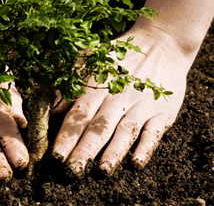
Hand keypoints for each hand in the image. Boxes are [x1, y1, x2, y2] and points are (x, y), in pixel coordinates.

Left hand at [52, 25, 188, 175]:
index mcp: (98, 86)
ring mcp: (141, 105)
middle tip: (72, 171)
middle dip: (84, 150)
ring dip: (113, 152)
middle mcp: (118, 97)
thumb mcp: (90, 59)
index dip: (67, 136)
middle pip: (99, 127)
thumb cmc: (118, 55)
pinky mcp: (162, 112)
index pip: (79, 115)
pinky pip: (153, 132)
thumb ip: (70, 81)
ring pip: (124, 131)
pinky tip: (136, 164)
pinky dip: (145, 148)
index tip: (56, 156)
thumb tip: (52, 106)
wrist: (161, 43)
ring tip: (101, 171)